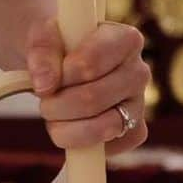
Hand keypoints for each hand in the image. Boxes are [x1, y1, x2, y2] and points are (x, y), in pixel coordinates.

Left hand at [27, 18, 149, 154]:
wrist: (62, 62)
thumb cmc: (58, 45)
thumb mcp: (44, 34)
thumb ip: (42, 50)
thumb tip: (46, 85)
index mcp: (125, 39)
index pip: (90, 63)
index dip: (61, 75)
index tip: (48, 76)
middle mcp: (139, 72)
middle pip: (93, 99)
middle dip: (57, 104)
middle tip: (44, 99)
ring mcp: (140, 103)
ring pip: (104, 127)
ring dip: (66, 128)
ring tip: (54, 116)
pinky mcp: (135, 130)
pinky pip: (111, 148)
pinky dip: (82, 144)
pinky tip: (72, 127)